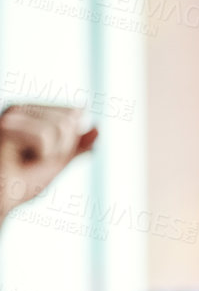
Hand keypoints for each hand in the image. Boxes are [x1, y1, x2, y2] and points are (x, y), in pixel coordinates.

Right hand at [0, 104, 97, 220]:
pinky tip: (17, 158)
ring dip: (48, 153)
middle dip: (59, 148)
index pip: (74, 113)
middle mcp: (20, 108)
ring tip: (24, 160)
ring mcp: (10, 115)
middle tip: (32, 160)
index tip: (42, 154)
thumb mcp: (56, 162)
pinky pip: (44, 136)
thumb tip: (98, 127)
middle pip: (68, 120)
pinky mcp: (5, 126)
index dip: (67, 143)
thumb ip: (77, 146)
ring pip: (59, 127)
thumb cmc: (19, 181)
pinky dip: (38, 154)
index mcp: (32, 112)